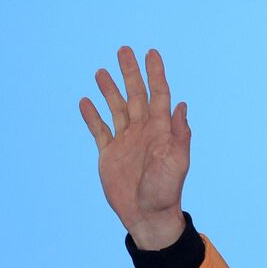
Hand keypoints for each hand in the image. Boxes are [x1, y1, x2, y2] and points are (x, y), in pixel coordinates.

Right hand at [80, 47, 189, 249]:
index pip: (158, 96)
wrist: (148, 217)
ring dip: (110, 90)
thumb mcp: (177, 163)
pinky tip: (86, 102)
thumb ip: (178, 134)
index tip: (151, 53)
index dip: (155, 74)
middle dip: (130, 74)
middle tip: (123, 50)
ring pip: (117, 109)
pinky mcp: (110, 155)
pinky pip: (100, 130)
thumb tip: (181, 104)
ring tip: (101, 71)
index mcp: (160, 131)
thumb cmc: (166, 192)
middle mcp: (143, 133)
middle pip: (136, 96)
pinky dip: (92, 116)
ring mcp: (126, 143)